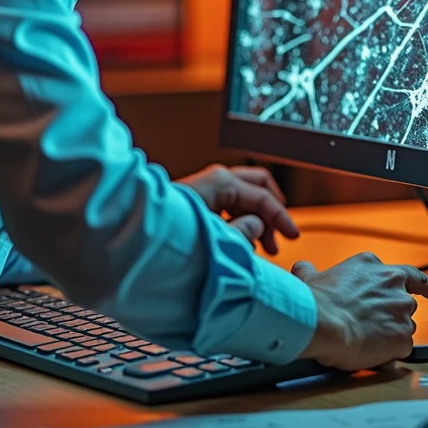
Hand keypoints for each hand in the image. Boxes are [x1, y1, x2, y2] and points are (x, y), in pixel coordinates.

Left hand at [179, 163, 299, 253]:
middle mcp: (214, 180)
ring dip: (256, 217)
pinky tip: (240, 241)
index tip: (293, 237)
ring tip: (260, 247)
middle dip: (271, 210)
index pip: (262, 197)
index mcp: (221, 183)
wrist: (134, 240)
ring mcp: (204, 188)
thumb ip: (245, 233)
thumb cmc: (170, 240)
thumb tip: (257, 227)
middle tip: (279, 238)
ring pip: (243, 195)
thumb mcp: (218, 240)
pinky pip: (227, 204)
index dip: (281, 218)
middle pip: (257, 185)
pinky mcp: (195, 201)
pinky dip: (240, 219)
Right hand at [293, 252, 427, 368]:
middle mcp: (394, 286)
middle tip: (376, 326)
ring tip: (366, 341)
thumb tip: (304, 270)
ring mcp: (402, 313)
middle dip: (393, 316)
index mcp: (374, 267)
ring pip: (403, 327)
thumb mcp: (311, 278)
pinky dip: (388, 353)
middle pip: (405, 304)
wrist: (323, 322)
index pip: (411, 275)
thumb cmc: (317, 302)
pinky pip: (400, 348)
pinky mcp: (403, 338)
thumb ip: (312, 272)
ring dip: (389, 335)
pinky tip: (371, 354)